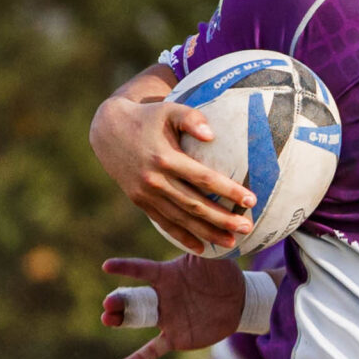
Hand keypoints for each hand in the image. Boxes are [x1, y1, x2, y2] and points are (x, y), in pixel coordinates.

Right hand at [90, 93, 254, 255]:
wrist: (108, 131)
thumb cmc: (147, 117)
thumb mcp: (168, 110)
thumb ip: (190, 117)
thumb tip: (212, 134)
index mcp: (164, 158)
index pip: (202, 178)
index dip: (227, 190)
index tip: (251, 200)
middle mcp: (154, 179)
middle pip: (195, 204)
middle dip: (223, 219)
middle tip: (247, 227)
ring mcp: (145, 194)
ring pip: (181, 219)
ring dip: (207, 233)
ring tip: (232, 242)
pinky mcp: (140, 202)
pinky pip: (164, 223)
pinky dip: (182, 237)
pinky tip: (202, 248)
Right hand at [98, 254, 247, 358]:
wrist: (237, 301)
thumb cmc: (222, 274)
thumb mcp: (213, 259)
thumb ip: (203, 247)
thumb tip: (202, 229)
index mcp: (165, 275)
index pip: (140, 269)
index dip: (124, 268)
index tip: (107, 266)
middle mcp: (160, 297)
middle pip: (132, 298)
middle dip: (118, 300)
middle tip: (108, 303)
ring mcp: (166, 318)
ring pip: (137, 320)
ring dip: (120, 321)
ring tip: (108, 320)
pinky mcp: (174, 337)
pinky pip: (153, 349)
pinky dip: (139, 358)